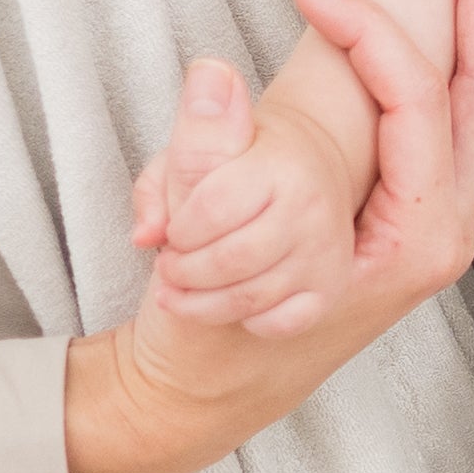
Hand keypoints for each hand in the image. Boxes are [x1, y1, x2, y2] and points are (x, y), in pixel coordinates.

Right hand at [65, 0, 473, 472]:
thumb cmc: (212, 332)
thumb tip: (214, 74)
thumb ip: (206, 164)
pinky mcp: (413, 207)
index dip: (372, 33)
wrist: (211, 393)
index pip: (419, 106)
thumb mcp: (200, 250)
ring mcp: (436, 217)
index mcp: (411, 239)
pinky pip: (464, 120)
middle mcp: (443, 227)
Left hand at [146, 100, 366, 337]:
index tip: (173, 231)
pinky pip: (280, 323)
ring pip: (248, 299)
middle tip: (168, 266)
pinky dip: (247, 321)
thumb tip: (144, 236)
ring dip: (200, 304)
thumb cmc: (242, 159)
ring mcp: (324, 253)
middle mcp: (309, 208)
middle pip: (229, 261)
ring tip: (179, 290)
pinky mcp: (329, 287)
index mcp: (276, 165)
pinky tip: (228, 302)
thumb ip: (160, 183)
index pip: (212, 210)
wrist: (310, 163)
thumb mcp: (194, 149)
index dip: (179, 231)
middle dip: (183, 271)